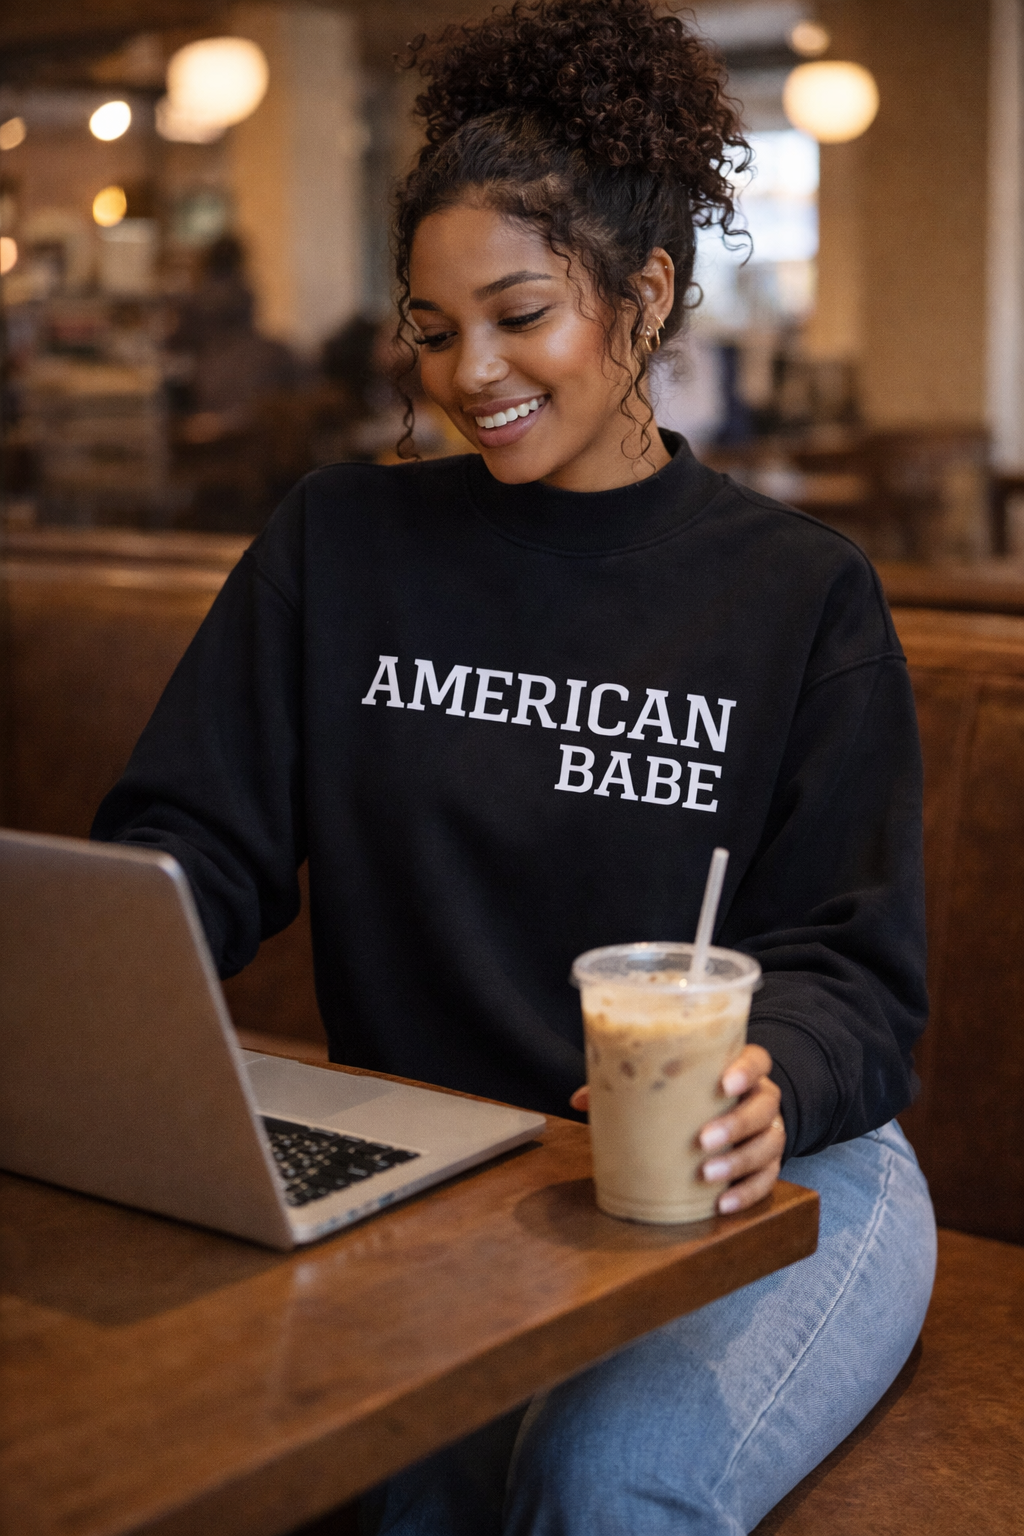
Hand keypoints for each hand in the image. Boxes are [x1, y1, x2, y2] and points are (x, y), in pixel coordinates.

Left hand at [569, 1043, 784, 1215]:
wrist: (729, 1111)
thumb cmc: (692, 1095)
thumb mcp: (668, 1085)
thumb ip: (630, 1086)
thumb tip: (579, 1100)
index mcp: (738, 1069)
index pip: (757, 1060)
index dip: (746, 1070)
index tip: (724, 1083)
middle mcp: (760, 1098)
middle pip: (764, 1105)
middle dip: (736, 1123)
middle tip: (703, 1140)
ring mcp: (769, 1131)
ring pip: (770, 1143)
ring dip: (740, 1161)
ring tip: (708, 1175)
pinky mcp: (769, 1164)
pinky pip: (768, 1179)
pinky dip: (747, 1193)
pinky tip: (723, 1202)